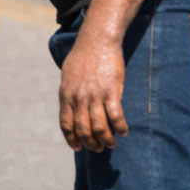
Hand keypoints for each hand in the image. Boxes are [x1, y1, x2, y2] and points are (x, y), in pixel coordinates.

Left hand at [58, 36, 128, 151]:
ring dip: (107, 140)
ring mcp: (95, 96)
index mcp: (66, 95)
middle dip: (91, 144)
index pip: (66, 125)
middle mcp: (79, 99)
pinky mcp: (111, 92)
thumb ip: (69, 92)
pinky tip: (123, 132)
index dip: (72, 139)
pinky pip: (116, 117)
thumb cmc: (83, 57)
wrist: (97, 41)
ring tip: (112, 144)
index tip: (78, 147)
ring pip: (100, 128)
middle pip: (83, 130)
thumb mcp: (68, 76)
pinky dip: (120, 128)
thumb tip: (70, 105)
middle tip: (99, 149)